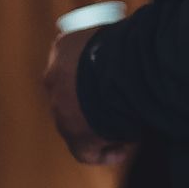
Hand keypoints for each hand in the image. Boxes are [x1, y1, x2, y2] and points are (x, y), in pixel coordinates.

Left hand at [44, 27, 128, 168]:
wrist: (122, 69)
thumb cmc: (129, 45)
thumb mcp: (116, 34)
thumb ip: (113, 44)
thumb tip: (134, 47)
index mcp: (63, 48)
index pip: (73, 65)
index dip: (93, 79)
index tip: (114, 84)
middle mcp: (54, 78)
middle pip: (72, 97)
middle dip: (94, 105)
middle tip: (122, 107)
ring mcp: (60, 110)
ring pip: (79, 124)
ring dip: (103, 127)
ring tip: (131, 127)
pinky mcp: (74, 136)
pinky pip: (86, 152)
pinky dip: (105, 153)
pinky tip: (123, 150)